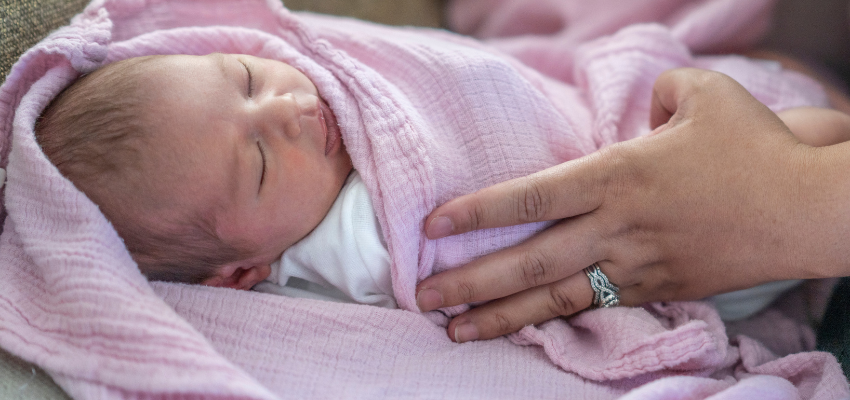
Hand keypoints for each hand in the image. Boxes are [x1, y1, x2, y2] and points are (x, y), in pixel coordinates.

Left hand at [416, 68, 849, 342]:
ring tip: (456, 332)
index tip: (432, 227)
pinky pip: (595, 306)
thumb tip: (639, 114)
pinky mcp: (658, 289)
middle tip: (422, 299)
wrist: (808, 210)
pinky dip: (555, 319)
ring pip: (555, 298)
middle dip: (470, 283)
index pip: (530, 195)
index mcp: (617, 174)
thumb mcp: (702, 95)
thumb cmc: (754, 147)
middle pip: (528, 261)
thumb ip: (657, 94)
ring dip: (501, 317)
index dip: (476, 211)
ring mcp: (635, 265)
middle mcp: (616, 226)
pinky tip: (525, 329)